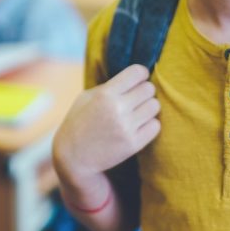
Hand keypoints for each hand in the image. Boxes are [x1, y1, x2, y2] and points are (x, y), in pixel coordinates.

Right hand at [54, 64, 160, 182]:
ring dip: (148, 107)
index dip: (141, 73)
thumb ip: (109, 87)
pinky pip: (155, 126)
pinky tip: (139, 126)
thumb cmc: (78, 123)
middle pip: (149, 89)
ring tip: (138, 112)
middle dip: (144, 91)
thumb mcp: (85, 97)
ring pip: (154, 106)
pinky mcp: (133, 144)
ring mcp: (126, 127)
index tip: (139, 78)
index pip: (137, 72)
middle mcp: (117, 108)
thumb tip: (133, 78)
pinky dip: (149, 125)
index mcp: (105, 94)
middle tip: (136, 98)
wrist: (74, 158)